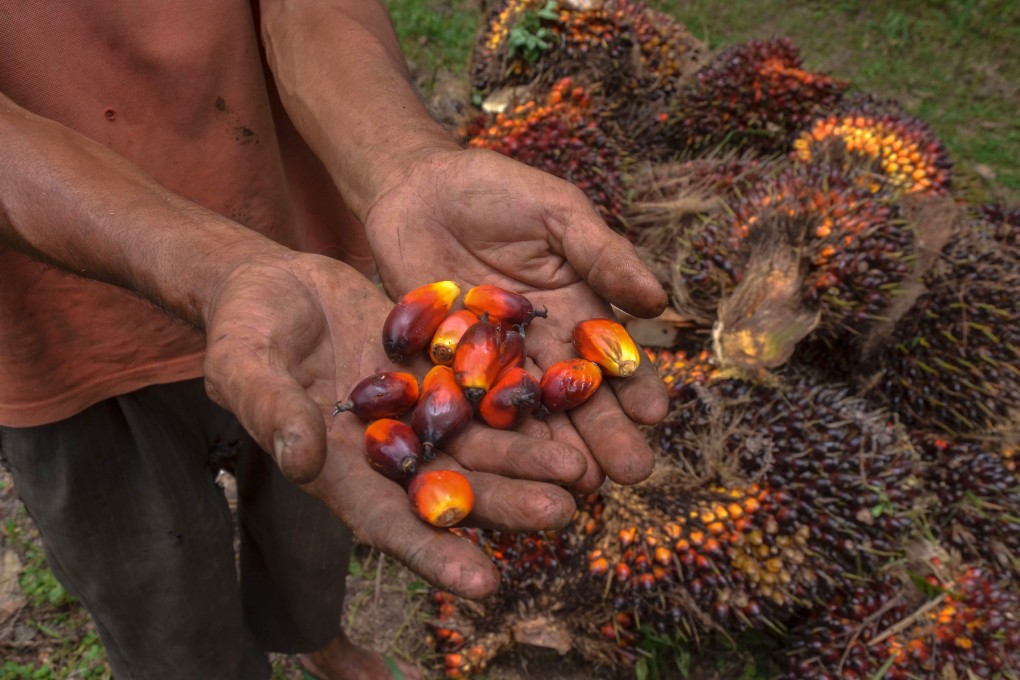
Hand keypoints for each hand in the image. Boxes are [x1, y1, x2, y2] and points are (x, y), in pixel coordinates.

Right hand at [200, 252, 583, 597]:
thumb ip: (273, 411)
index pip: (388, 524)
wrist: (273, 284)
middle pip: (452, 488)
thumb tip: (304, 461)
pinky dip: (520, 398)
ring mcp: (417, 410)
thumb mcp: (243, 366)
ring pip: (479, 443)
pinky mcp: (436, 368)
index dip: (434, 555)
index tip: (484, 585)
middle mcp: (387, 451)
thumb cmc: (242, 331)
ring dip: (528, 458)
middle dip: (505, 505)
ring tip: (580, 469)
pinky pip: (484, 385)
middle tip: (560, 513)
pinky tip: (564, 404)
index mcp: (339, 470)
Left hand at [363, 148, 669, 492]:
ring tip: (579, 484)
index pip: (612, 356)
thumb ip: (601, 254)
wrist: (416, 187)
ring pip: (526, 414)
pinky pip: (464, 404)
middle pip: (575, 397)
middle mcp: (539, 346)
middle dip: (604, 434)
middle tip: (631, 473)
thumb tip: (658, 301)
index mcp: (576, 310)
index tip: (656, 413)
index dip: (635, 384)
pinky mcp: (442, 367)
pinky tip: (503, 465)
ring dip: (552, 449)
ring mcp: (490, 362)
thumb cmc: (496, 190)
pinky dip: (483, 434)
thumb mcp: (557, 212)